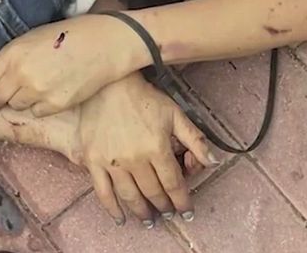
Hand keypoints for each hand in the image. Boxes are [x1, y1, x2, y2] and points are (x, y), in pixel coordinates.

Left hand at [0, 14, 149, 115]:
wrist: (105, 43)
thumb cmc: (69, 35)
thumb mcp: (33, 37)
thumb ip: (12, 57)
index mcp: (13, 53)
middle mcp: (21, 74)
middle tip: (4, 97)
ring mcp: (39, 91)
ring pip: (17, 106)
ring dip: (21, 100)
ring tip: (37, 86)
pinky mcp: (56, 103)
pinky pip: (37, 112)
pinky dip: (40, 106)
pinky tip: (52, 91)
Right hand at [71, 73, 219, 226]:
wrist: (109, 85)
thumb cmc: (144, 98)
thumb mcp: (175, 114)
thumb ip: (194, 139)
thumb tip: (213, 161)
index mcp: (157, 148)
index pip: (174, 184)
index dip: (182, 201)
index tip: (186, 211)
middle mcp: (135, 159)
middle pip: (153, 192)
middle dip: (164, 206)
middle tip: (168, 213)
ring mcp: (113, 162)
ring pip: (130, 196)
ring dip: (142, 212)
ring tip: (150, 220)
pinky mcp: (93, 161)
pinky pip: (103, 191)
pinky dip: (112, 209)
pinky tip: (120, 218)